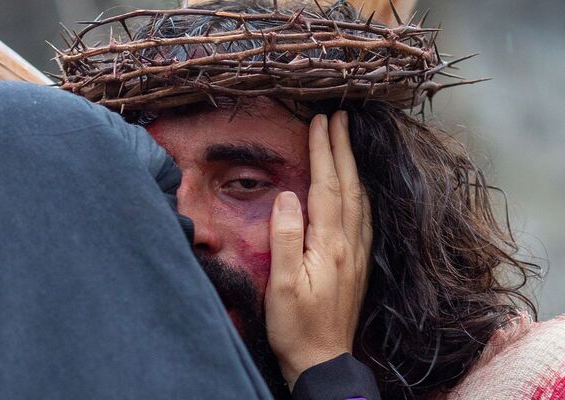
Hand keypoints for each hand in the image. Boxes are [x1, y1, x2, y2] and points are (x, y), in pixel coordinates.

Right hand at [264, 111, 372, 390]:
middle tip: (339, 117)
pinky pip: (363, 216)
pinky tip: (357, 187)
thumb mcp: (283, 284)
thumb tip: (288, 196)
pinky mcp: (357, 264)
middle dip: (342, 148)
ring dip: (353, 165)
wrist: (323, 360)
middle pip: (348, 186)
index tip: (321, 121)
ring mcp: (357, 254)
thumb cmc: (296, 325)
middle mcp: (349, 244)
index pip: (327, 187)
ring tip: (347, 141)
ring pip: (360, 198)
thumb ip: (285, 238)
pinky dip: (360, 191)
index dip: (324, 151)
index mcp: (329, 244)